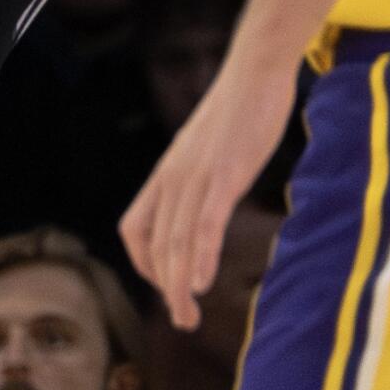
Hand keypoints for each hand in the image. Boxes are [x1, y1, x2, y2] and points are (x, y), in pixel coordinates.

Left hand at [119, 54, 295, 328]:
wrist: (254, 69)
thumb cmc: (236, 111)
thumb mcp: (206, 150)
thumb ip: (198, 179)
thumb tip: (202, 205)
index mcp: (166, 172)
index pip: (135, 227)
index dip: (145, 264)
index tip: (167, 286)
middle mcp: (173, 175)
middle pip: (155, 242)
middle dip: (165, 287)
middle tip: (183, 321)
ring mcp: (197, 174)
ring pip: (177, 239)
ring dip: (179, 284)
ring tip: (187, 316)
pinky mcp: (225, 172)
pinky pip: (205, 222)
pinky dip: (201, 256)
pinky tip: (202, 282)